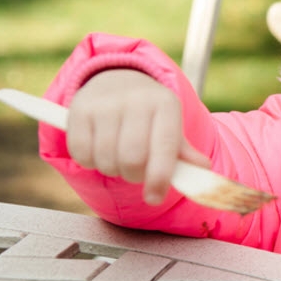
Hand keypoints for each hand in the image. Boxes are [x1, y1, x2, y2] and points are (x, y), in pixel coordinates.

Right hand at [66, 69, 209, 203]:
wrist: (117, 82)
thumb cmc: (150, 117)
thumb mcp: (171, 128)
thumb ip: (185, 154)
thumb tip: (202, 168)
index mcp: (165, 104)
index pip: (165, 147)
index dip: (160, 177)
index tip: (154, 198)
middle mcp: (136, 100)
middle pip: (132, 159)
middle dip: (134, 176)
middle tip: (136, 171)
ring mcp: (105, 104)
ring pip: (106, 160)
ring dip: (112, 170)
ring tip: (118, 158)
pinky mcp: (79, 109)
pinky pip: (82, 154)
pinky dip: (90, 162)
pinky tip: (99, 149)